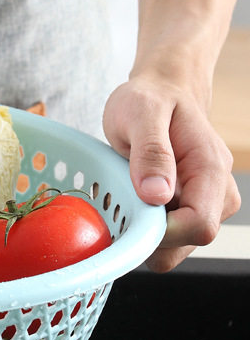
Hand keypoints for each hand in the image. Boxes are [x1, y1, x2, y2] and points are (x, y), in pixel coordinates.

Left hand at [103, 72, 240, 271]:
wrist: (160, 93)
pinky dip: (143, 227)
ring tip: (126, 193)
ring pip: (174, 246)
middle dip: (150, 235)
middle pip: (187, 244)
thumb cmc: (151, 98)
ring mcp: (203, 203)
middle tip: (122, 200)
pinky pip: (165, 238)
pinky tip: (130, 199)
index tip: (132, 214)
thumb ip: (151, 152)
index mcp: (210, 170)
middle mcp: (217, 193)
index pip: (200, 226)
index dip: (163, 232)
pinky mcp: (186, 209)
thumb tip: (157, 195)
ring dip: (144, 231)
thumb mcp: (142, 113)